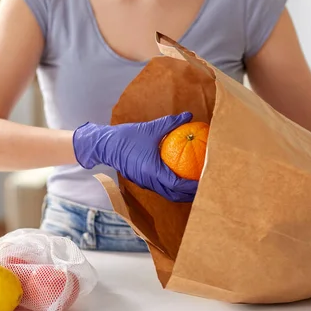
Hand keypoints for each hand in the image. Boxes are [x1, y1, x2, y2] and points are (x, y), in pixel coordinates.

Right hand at [72, 112, 197, 201]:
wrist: (105, 146)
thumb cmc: (128, 136)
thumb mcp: (151, 128)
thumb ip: (171, 123)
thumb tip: (189, 115)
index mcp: (152, 170)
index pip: (177, 184)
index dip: (192, 185)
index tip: (204, 180)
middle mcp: (148, 181)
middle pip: (174, 195)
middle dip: (190, 194)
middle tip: (204, 186)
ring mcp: (144, 183)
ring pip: (166, 193)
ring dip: (180, 192)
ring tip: (194, 185)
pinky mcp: (140, 181)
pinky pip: (159, 188)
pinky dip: (171, 187)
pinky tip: (178, 177)